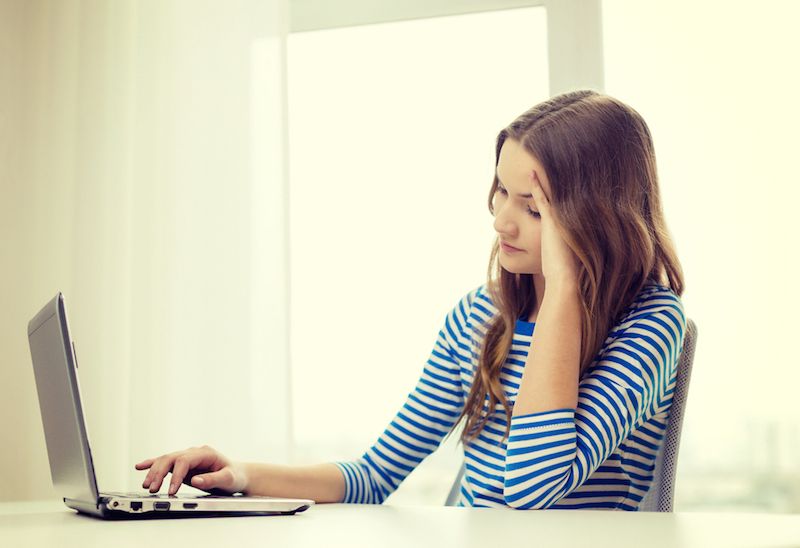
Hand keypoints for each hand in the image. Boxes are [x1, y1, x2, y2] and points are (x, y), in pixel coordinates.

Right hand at [135, 445, 247, 495]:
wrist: (237, 475)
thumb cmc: (235, 475)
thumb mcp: (228, 479)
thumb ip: (213, 479)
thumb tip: (195, 480)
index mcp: (205, 453)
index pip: (184, 460)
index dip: (176, 475)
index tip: (171, 491)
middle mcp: (194, 453)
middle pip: (172, 458)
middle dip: (160, 473)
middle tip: (153, 489)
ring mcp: (188, 458)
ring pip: (166, 460)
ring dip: (154, 471)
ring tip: (146, 485)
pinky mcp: (183, 465)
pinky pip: (166, 463)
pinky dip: (152, 464)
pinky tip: (140, 466)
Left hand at [529, 170, 579, 287]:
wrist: (565, 278)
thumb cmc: (562, 271)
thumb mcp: (562, 256)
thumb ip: (562, 248)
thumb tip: (562, 254)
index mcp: (571, 224)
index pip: (564, 203)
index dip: (557, 191)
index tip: (555, 177)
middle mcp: (568, 218)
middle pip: (559, 195)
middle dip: (553, 180)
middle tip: (546, 162)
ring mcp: (560, 218)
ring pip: (551, 193)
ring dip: (544, 180)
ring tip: (539, 163)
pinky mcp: (550, 219)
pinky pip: (541, 197)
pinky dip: (535, 185)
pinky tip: (530, 173)